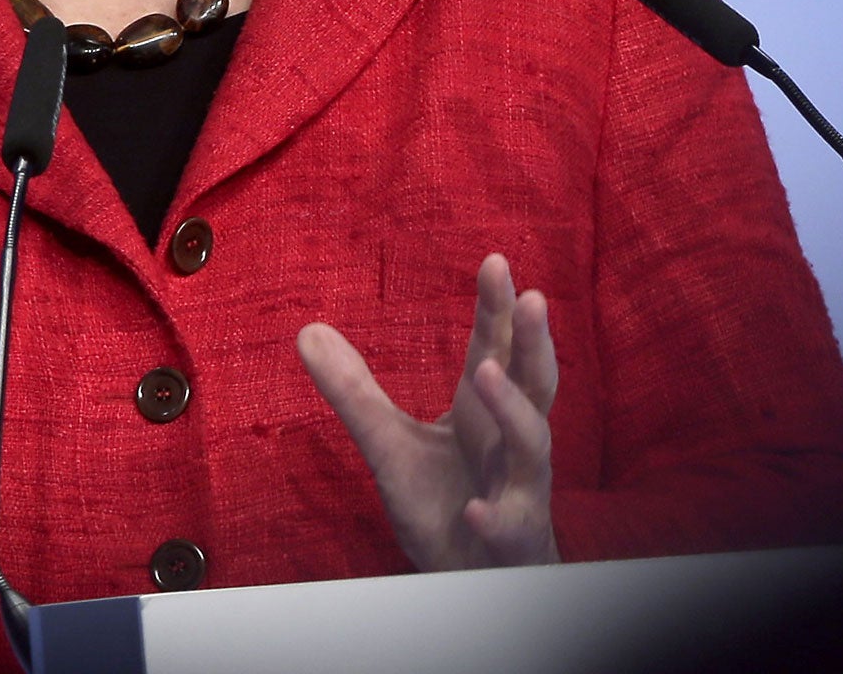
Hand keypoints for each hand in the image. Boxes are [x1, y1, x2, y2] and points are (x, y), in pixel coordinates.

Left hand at [297, 253, 558, 570]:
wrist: (468, 580)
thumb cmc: (442, 503)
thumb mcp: (388, 443)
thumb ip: (354, 390)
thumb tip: (307, 330)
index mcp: (482, 412)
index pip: (495, 349)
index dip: (497, 308)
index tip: (494, 261)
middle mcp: (511, 443)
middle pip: (535, 385)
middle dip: (534, 342)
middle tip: (532, 297)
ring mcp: (519, 490)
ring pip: (532, 446)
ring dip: (514, 410)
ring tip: (488, 373)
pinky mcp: (514, 542)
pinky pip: (511, 527)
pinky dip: (496, 518)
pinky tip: (475, 510)